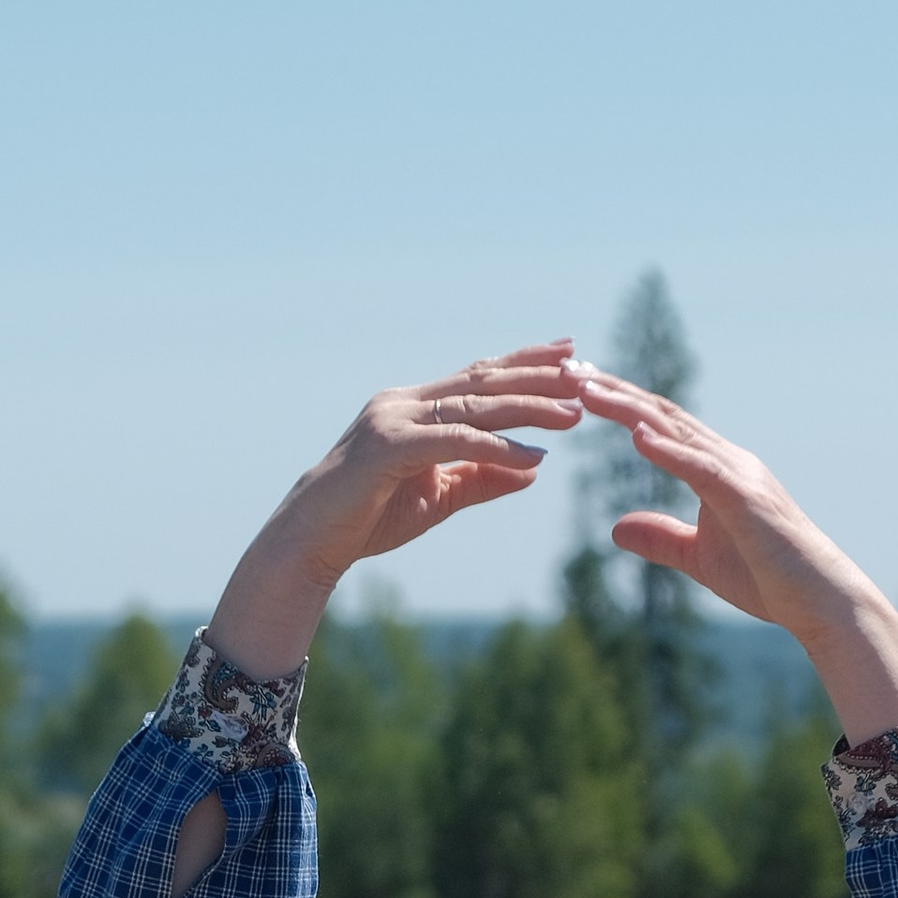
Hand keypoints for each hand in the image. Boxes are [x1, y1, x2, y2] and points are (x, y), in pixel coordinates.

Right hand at [206, 344, 585, 680]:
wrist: (312, 540)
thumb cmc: (369, 518)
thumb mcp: (440, 496)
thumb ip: (483, 477)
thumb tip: (534, 469)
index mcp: (416, 407)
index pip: (480, 376)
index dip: (526, 363)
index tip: (571, 356)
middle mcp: (405, 402)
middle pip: (484, 381)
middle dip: (539, 376)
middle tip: (585, 373)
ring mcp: (394, 420)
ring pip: (474, 406)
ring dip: (529, 409)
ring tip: (573, 414)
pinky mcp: (388, 447)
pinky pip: (453, 442)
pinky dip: (495, 447)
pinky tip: (532, 456)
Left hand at [573, 368, 897, 741]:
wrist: (818, 599)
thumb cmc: (769, 578)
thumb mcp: (698, 558)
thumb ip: (661, 539)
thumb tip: (615, 527)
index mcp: (716, 468)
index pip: (660, 424)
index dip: (619, 402)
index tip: (578, 385)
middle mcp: (727, 459)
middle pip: (662, 414)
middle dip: (614, 391)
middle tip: (569, 369)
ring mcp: (738, 474)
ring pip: (676, 431)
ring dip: (629, 409)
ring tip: (587, 390)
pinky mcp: (745, 498)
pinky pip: (701, 468)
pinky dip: (668, 449)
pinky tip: (636, 434)